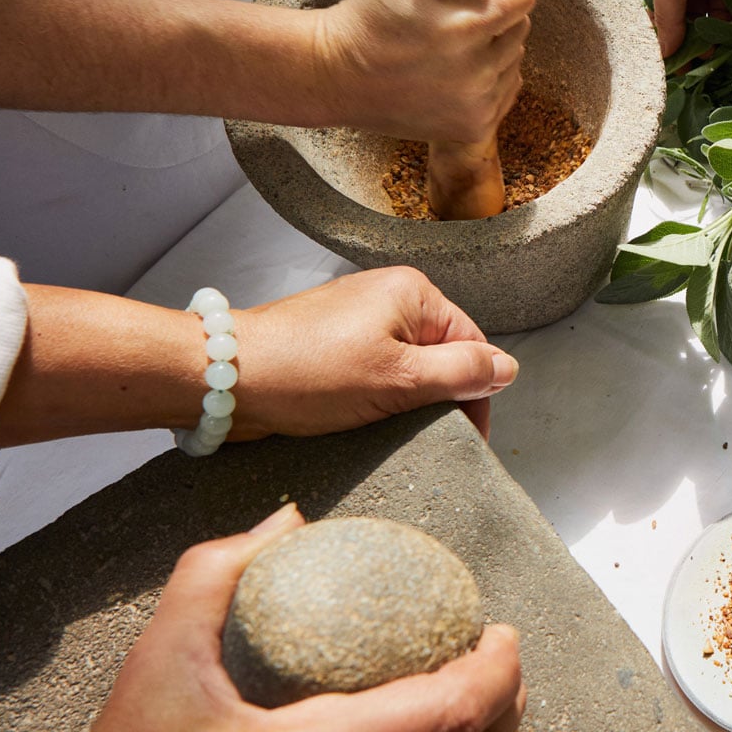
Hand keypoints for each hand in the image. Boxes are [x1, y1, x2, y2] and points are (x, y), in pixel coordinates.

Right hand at [95, 505, 526, 731]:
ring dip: (475, 729)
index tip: (502, 632)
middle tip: (494, 654)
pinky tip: (422, 722)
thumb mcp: (161, 657)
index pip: (450, 712)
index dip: (496, 672)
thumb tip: (287, 519)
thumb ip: (215, 575)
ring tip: (466, 686)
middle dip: (503, 700)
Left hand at [230, 267, 518, 440]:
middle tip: (419, 436)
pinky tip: (359, 419)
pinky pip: (374, 371)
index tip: (465, 438)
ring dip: (403, 402)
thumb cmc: (306, 373)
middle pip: (441, 355)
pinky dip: (374, 398)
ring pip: (407, 367)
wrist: (224, 378)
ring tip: (385, 429)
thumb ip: (461, 373)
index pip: (472, 346)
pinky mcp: (330, 342)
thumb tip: (507, 369)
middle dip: (436, 398)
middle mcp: (387, 296)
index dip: (474, 395)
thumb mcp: (399, 379)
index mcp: (413, 292)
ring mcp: (356, 318)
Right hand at [314, 0, 535, 142]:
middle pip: (521, 26)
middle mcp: (473, 73)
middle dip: (494, 15)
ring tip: (447, 47)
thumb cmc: (367, 12)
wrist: (336, 77)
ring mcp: (476, 106)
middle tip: (450, 18)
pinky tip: (451, 72)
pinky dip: (488, 76)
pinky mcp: (474, 128)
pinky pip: (508, 87)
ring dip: (491, 47)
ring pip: (516, 58)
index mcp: (458, 28)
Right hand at [646, 0, 731, 56]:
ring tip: (716, 53)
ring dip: (717, 36)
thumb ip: (667, 15)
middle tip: (697, 64)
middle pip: (691, 19)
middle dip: (694, 42)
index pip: (662, 12)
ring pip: (717, 18)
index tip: (671, 66)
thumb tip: (663, 52)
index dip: (666, 39)